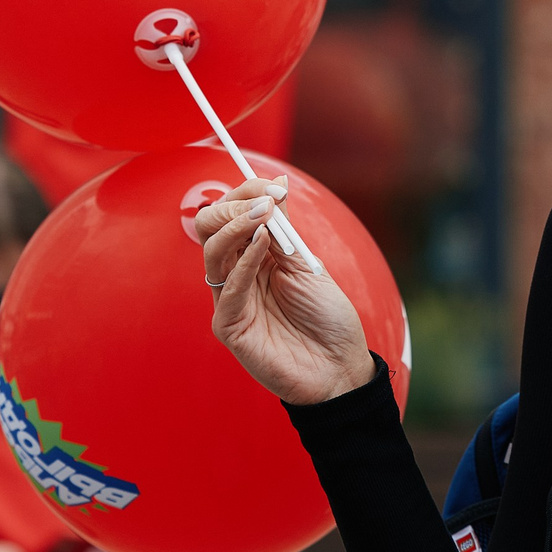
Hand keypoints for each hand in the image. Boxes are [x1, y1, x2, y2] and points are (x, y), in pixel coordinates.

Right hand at [197, 175, 374, 404]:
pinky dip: (245, 260)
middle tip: (265, 201)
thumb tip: (275, 184)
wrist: (340, 366)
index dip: (248, 194)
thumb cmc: (326, 319)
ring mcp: (229, 300)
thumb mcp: (307, 264)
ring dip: (237, 225)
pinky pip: (227, 287)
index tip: (275, 187)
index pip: (231, 214)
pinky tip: (263, 243)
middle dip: (234, 205)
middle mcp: (235, 275)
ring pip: (212, 251)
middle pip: (211, 228)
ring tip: (265, 214)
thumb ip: (285, 229)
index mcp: (252, 258)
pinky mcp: (229, 326)